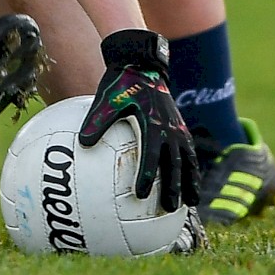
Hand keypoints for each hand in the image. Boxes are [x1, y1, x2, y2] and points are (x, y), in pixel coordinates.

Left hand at [78, 29, 197, 210]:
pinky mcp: (181, 128)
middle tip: (169, 209)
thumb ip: (96, 122)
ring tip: (191, 203)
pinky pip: (189, 153)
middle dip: (172, 188)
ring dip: (190, 182)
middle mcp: (170, 129)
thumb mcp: (105, 100)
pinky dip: (192, 169)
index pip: (150, 156)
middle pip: (174, 164)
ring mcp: (179, 129)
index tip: (141, 195)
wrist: (142, 65)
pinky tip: (190, 182)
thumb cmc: (120, 83)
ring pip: (188, 161)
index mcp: (152, 123)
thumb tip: (82, 143)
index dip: (146, 176)